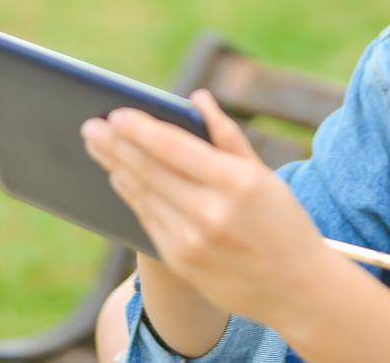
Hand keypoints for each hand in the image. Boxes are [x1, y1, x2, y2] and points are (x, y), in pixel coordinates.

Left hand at [80, 89, 332, 328]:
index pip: (174, 147)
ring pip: (142, 195)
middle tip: (90, 126)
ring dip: (115, 167)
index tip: (117, 113)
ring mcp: (192, 242)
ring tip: (96, 145)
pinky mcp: (181, 263)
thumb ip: (227, 135)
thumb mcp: (265, 175)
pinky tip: (118, 176)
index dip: (140, 129)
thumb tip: (197, 98)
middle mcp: (211, 213)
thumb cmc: (283, 222)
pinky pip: (147, 220)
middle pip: (149, 170)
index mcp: (236, 183)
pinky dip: (130, 195)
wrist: (299, 291)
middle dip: (115, 145)